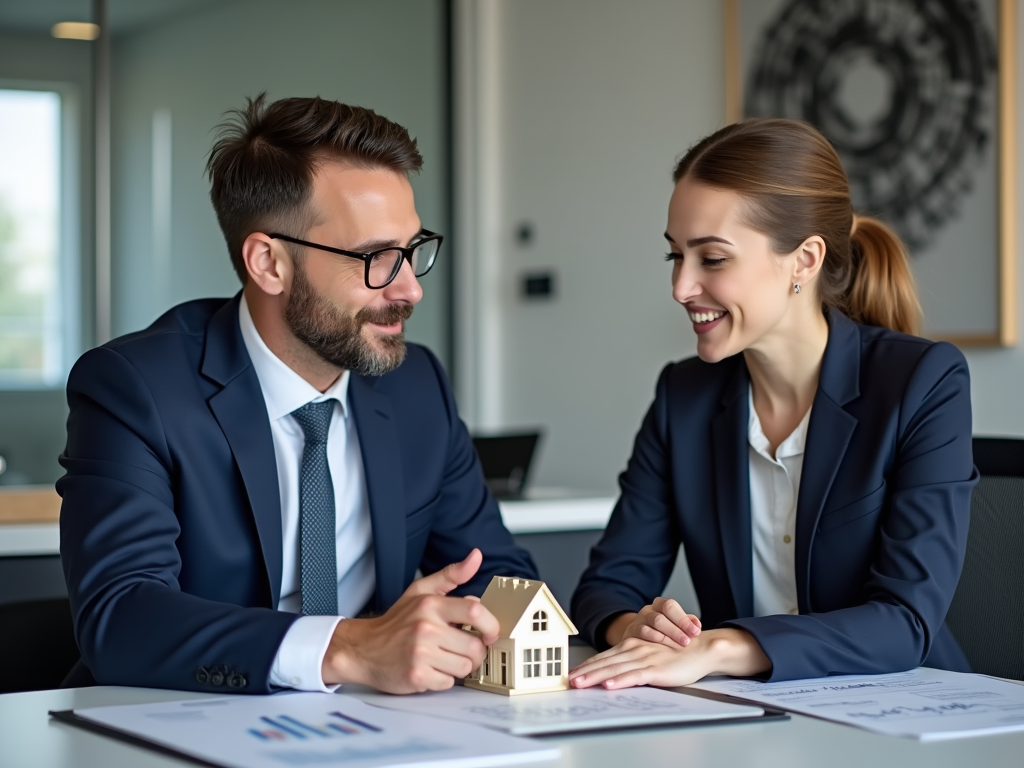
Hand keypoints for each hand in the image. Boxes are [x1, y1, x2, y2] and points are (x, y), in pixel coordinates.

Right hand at [321, 548, 499, 692]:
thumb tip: (476, 557)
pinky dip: (443, 680)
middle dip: (475, 652)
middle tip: (462, 649)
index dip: (490, 625)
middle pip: (474, 646)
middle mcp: (425, 628)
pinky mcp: (416, 676)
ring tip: (444, 658)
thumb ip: (451, 575)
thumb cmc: (396, 622)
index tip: (490, 633)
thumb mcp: (421, 591)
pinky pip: (448, 683)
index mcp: (430, 605)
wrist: (362, 649)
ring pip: (464, 667)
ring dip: (459, 667)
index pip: (474, 611)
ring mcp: (420, 654)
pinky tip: (431, 669)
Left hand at [569, 629, 769, 689]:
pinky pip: (635, 676)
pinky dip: (621, 680)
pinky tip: (610, 685)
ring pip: (614, 669)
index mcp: (630, 646)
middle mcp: (634, 650)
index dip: (586, 666)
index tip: (570, 674)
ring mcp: (644, 658)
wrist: (700, 648)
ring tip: (580, 683)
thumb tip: (612, 674)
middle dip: (584, 672)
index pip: (603, 657)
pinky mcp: (656, 669)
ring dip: (595, 677)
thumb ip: (631, 662)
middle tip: (568, 681)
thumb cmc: (674, 655)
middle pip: (604, 663)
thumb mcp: (648, 656)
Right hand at [615, 597, 701, 647]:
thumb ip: (686, 622)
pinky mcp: (630, 633)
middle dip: (676, 630)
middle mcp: (647, 611)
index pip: (669, 605)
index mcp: (659, 605)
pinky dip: (653, 641)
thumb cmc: (663, 631)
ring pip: (650, 626)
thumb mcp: (675, 623)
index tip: (696, 632)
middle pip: (660, 617)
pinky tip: (662, 650)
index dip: (683, 619)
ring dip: (666, 637)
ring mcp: (637, 622)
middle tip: (687, 642)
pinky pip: (640, 635)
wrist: (639, 637)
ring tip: (677, 647)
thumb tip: (696, 624)